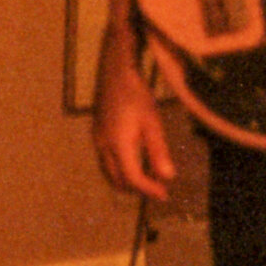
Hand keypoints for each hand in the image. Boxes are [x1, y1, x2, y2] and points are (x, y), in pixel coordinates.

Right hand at [91, 46, 174, 201]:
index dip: (148, 190)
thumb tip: (167, 177)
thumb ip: (158, 151)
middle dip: (136, 189)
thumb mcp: (152, 122)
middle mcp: (103, 145)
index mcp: (118, 144)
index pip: (132, 178)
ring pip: (109, 172)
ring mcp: (97, 139)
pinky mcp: (97, 132)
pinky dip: (120, 169)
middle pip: (117, 180)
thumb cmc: (137, 93)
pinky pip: (106, 160)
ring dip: (127, 180)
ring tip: (148, 179)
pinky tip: (136, 161)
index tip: (165, 195)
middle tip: (157, 190)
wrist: (115, 69)